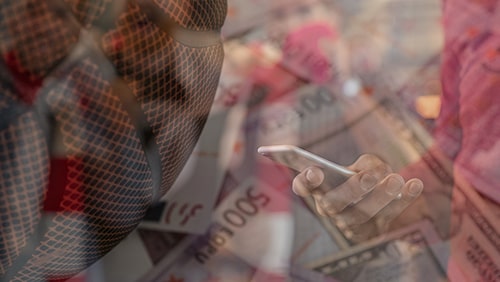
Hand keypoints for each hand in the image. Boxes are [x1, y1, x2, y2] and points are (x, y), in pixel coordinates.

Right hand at [292, 154, 422, 241]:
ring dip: (381, 195)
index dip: (306, 181)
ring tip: (396, 180)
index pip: (304, 186)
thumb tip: (380, 171)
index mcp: (319, 190)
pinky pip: (390, 214)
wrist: (369, 215)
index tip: (314, 171)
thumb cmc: (359, 182)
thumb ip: (366, 163)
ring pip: (364, 212)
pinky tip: (415, 184)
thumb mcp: (359, 167)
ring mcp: (352, 223)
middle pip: (335, 204)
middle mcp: (331, 209)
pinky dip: (404, 199)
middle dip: (353, 189)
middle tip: (368, 176)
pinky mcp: (375, 230)